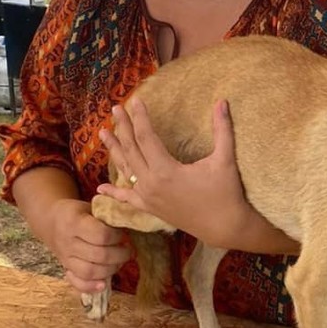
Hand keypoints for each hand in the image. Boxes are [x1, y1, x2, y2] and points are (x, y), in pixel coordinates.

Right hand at [46, 197, 131, 293]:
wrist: (51, 221)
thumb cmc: (77, 212)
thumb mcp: (91, 206)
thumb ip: (107, 215)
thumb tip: (130, 223)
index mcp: (74, 222)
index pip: (101, 235)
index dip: (117, 237)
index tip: (124, 234)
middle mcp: (68, 242)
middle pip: (99, 256)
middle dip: (119, 255)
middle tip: (128, 250)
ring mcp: (65, 258)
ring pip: (90, 272)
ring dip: (111, 270)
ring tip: (120, 262)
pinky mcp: (65, 269)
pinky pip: (77, 283)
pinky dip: (91, 287)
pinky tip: (104, 284)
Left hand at [96, 97, 249, 248]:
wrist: (225, 227)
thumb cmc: (226, 193)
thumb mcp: (225, 159)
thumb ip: (222, 129)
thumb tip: (223, 101)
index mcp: (166, 170)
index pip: (147, 137)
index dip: (141, 117)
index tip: (136, 100)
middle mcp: (151, 183)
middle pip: (132, 149)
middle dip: (123, 127)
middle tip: (116, 109)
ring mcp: (148, 198)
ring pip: (126, 169)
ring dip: (114, 150)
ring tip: (102, 133)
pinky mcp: (151, 208)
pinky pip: (128, 199)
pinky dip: (114, 193)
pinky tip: (100, 188)